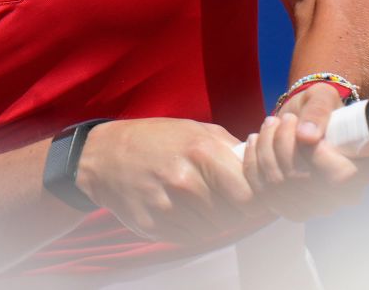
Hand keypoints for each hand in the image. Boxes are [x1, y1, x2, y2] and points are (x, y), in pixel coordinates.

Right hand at [74, 118, 271, 243]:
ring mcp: (167, 206)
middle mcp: (184, 181)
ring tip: (203, 202)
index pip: (248, 195)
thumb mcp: (198, 130)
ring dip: (215, 221)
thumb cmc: (159, 139)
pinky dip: (194, 228)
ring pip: (213, 231)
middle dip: (236, 211)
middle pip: (232, 217)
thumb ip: (231, 149)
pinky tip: (184, 209)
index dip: (255, 199)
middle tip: (228, 199)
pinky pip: (190, 238)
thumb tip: (262, 166)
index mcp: (202, 152)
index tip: (252, 195)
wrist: (105, 155)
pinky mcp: (153, 226)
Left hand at [242, 83, 368, 220]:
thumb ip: (318, 111)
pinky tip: (255, 141)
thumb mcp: (323, 97)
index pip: (341, 176)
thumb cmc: (320, 107)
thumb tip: (307, 136)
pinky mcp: (294, 210)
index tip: (301, 130)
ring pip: (281, 189)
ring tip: (268, 124)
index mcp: (366, 169)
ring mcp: (320, 207)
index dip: (316, 155)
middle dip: (283, 146)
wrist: (304, 122)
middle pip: (305, 183)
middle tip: (280, 119)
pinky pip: (265, 195)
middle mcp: (347, 195)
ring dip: (266, 151)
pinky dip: (253, 165)